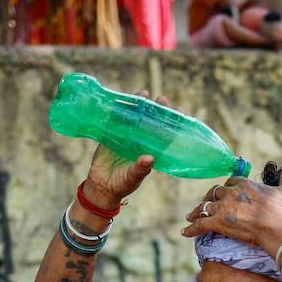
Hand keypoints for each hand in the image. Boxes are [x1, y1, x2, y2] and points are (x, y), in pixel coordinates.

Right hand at [81, 90, 163, 210]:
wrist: (101, 187)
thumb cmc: (122, 184)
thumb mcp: (132, 178)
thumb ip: (140, 169)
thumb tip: (149, 159)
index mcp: (150, 151)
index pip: (164, 135)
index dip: (173, 124)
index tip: (181, 111)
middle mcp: (140, 142)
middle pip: (150, 122)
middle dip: (156, 110)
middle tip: (162, 99)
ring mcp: (125, 137)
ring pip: (134, 118)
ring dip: (139, 106)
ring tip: (144, 94)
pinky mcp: (110, 136)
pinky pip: (115, 121)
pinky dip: (118, 111)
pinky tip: (121, 100)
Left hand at [181, 160, 281, 249]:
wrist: (277, 227)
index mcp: (244, 184)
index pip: (230, 183)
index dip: (227, 189)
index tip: (224, 193)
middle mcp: (231, 193)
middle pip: (214, 193)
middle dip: (209, 198)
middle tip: (205, 204)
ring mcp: (223, 207)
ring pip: (204, 207)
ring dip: (197, 211)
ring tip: (190, 216)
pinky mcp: (218, 222)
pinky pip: (200, 224)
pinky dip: (191, 229)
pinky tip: (184, 232)